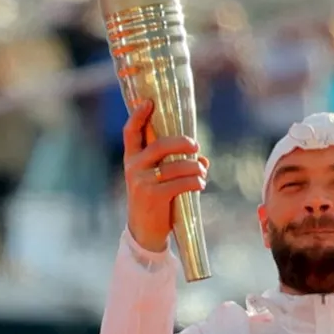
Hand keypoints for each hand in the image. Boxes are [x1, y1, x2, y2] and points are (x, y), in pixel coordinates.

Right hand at [123, 100, 208, 252]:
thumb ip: (176, 164)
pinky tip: (200, 184)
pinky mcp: (153, 196)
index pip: (130, 132)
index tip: (149, 101)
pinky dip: (196, 182)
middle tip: (196, 146)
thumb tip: (203, 159)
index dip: (138, 115)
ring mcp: (142, 182)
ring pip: (176, 165)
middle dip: (182, 143)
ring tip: (202, 171)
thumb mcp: (158, 179)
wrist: (144, 232)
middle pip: (160, 145)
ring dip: (195, 167)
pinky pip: (181, 182)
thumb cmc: (155, 200)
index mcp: (132, 159)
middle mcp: (134, 167)